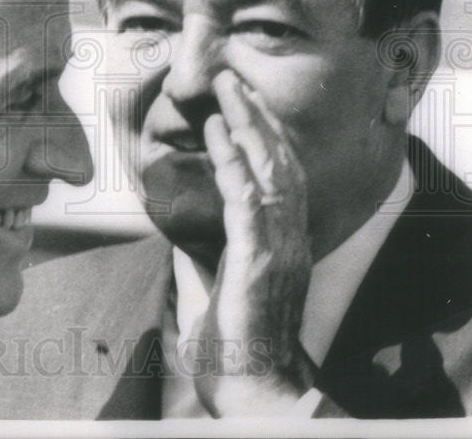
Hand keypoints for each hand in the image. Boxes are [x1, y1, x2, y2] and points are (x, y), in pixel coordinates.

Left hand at [192, 69, 316, 415]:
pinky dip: (234, 158)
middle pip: (279, 160)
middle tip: (235, 80)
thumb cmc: (235, 349)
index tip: (242, 107)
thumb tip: (181, 238)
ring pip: (269, 167)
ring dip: (247, 123)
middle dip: (256, 116)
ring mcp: (280, 245)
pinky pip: (248, 195)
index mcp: (282, 244)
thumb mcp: (212, 293)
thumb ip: (202, 261)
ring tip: (228, 88)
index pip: (279, 178)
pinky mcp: (261, 256)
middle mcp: (290, 237)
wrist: (252, 392)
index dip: (262, 138)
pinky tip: (218, 130)